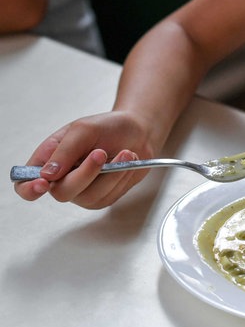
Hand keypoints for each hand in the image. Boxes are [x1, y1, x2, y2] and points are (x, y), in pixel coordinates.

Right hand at [14, 111, 155, 208]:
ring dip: (110, 174)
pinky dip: (122, 177)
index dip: (29, 189)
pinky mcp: (104, 197)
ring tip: (125, 152)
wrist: (137, 133)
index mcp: (47, 162)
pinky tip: (128, 161)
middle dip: (85, 173)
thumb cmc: (106, 128)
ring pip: (90, 196)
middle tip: (101, 153)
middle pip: (62, 193)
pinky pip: (110, 195)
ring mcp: (83, 192)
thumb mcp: (83, 130)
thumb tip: (47, 175)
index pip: (25, 185)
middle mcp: (61, 181)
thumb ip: (65, 151)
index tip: (44, 183)